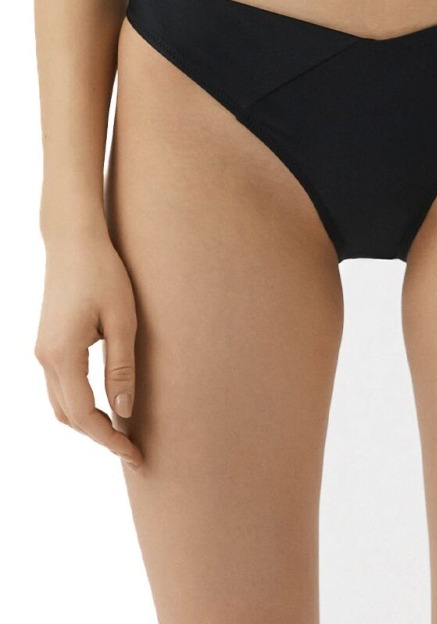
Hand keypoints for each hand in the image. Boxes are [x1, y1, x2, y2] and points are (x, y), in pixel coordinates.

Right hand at [34, 230, 142, 468]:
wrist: (74, 241)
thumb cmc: (104, 274)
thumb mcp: (123, 320)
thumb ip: (121, 368)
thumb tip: (124, 411)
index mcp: (62, 356)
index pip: (85, 416)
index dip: (109, 440)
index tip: (135, 454)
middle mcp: (45, 359)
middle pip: (69, 416)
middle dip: (99, 436)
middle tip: (133, 449)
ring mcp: (43, 351)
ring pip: (61, 404)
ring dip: (88, 421)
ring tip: (122, 430)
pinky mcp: (48, 342)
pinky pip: (60, 386)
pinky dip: (80, 403)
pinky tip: (105, 402)